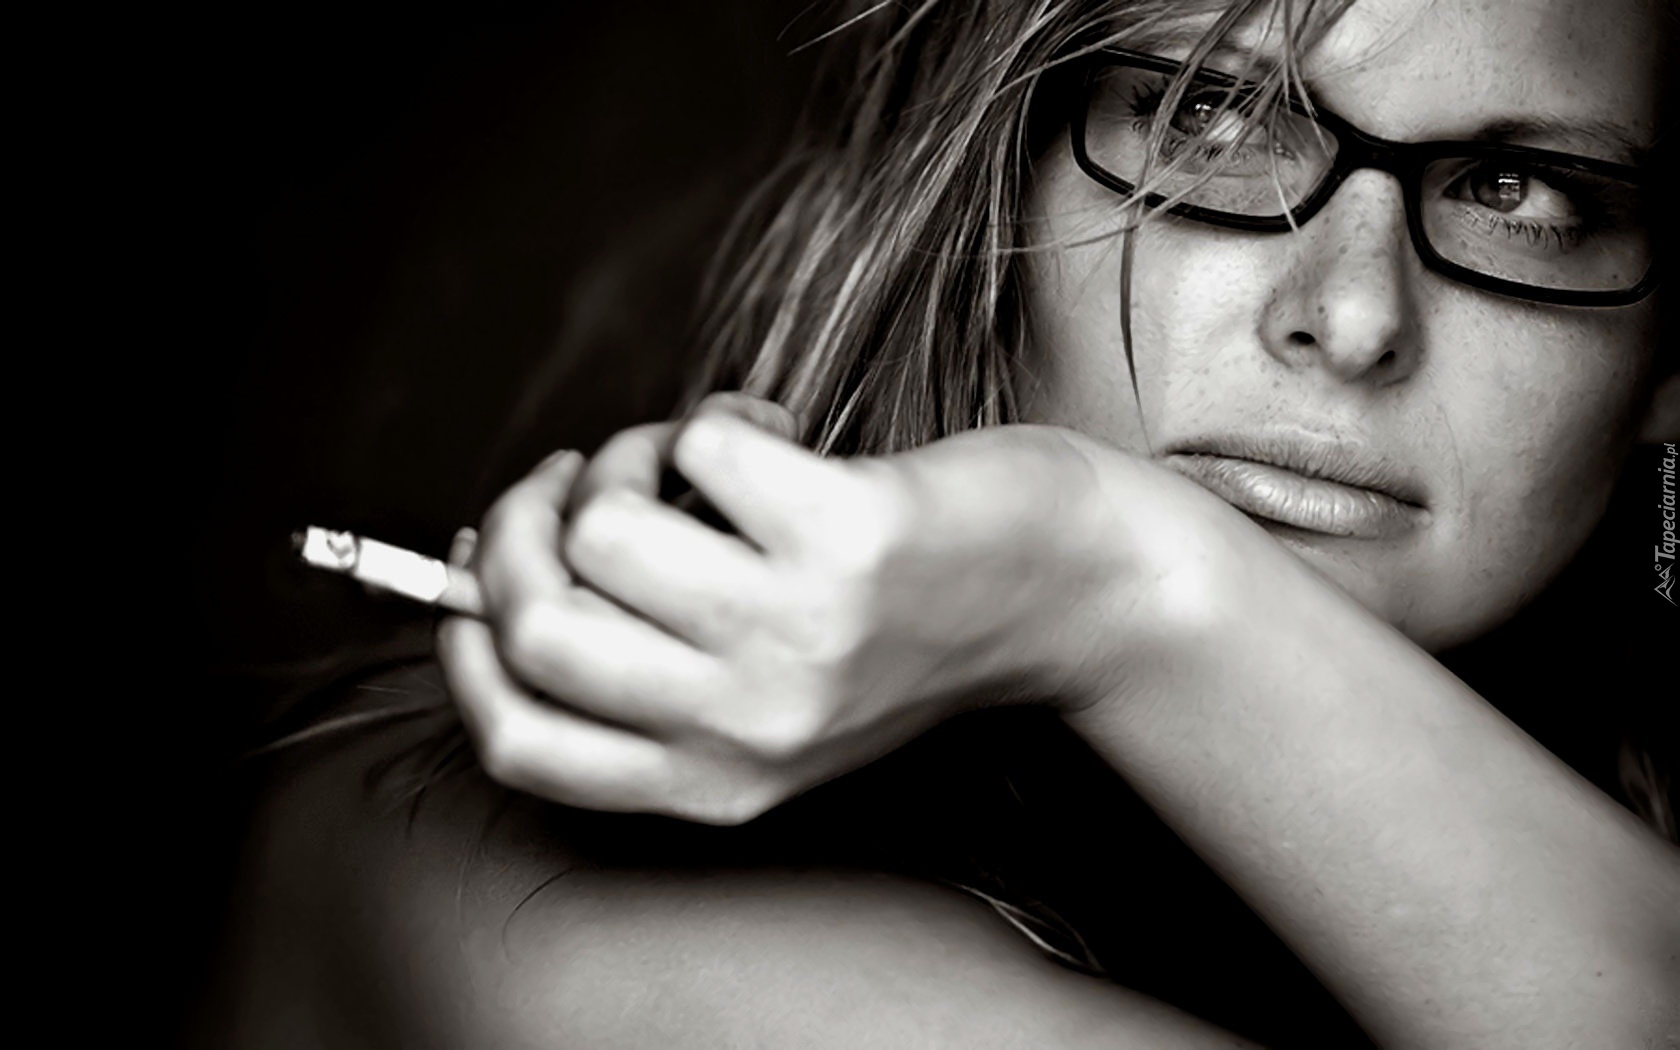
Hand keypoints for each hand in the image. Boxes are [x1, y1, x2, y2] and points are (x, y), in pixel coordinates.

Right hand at [437, 394, 1205, 823]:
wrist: (1072, 592)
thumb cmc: (912, 624)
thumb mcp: (774, 694)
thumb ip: (650, 660)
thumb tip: (485, 569)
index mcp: (714, 780)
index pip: (519, 743)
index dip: (465, 643)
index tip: (478, 563)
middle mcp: (748, 728)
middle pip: (536, 629)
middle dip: (520, 522)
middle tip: (576, 475)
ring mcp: (798, 636)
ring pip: (603, 528)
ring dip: (627, 456)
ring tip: (700, 457)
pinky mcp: (844, 539)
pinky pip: (698, 448)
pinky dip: (721, 416)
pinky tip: (780, 433)